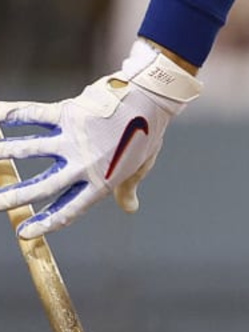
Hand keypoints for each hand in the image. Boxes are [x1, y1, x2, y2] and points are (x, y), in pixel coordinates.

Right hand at [0, 40, 200, 238]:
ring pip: (28, 149)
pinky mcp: (68, 113)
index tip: (25, 232)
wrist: (151, 99)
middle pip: (42, 187)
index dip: (46, 222)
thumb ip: (127, 188)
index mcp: (101, 182)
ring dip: (2, 153)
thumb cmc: (145, 133)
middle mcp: (84, 164)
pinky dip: (9, 113)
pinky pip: (32, 114)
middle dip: (14, 198)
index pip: (69, 209)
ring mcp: (73, 139)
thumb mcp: (140, 166)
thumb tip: (130, 207)